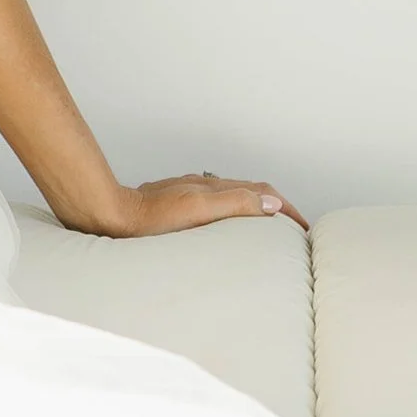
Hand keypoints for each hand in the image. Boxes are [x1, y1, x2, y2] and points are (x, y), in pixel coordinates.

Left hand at [104, 173, 309, 237]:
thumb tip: (272, 203)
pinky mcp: (174, 206)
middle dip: (276, 206)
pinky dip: (232, 214)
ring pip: (231, 197)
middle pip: (249, 191)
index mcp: (211, 188)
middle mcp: (201, 187)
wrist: (112, 217)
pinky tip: (226, 229)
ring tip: (268, 230)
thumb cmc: (150, 219)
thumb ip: (234, 203)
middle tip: (294, 229)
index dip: (285, 207)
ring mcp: (187, 194)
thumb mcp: (198, 210)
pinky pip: (213, 205)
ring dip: (254, 209)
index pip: (260, 192)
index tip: (304, 228)